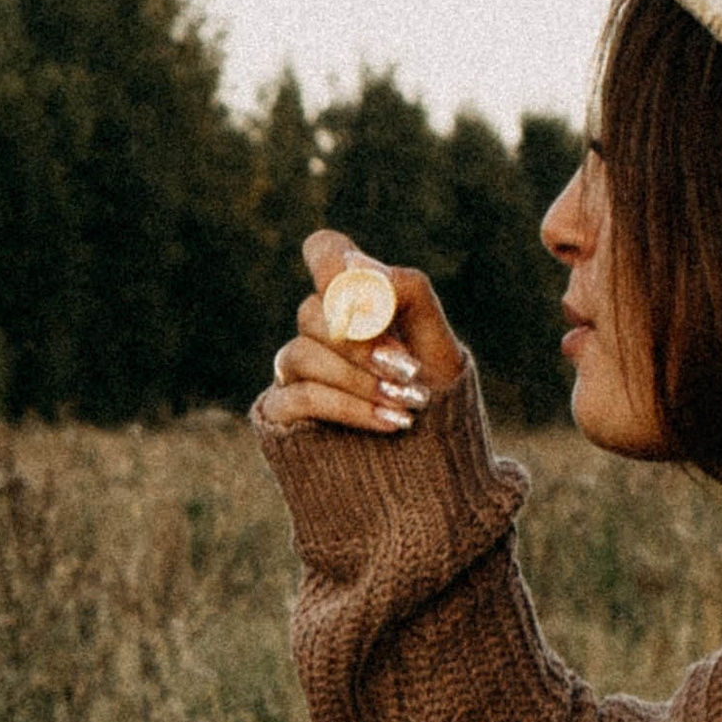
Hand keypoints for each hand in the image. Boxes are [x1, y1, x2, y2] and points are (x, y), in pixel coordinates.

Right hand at [262, 229, 466, 437]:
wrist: (431, 469)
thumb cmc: (436, 400)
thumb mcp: (437, 341)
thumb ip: (406, 292)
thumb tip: (355, 268)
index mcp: (356, 302)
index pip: (324, 253)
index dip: (331, 261)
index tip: (360, 291)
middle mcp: (321, 333)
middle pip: (312, 311)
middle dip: (361, 339)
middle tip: (406, 365)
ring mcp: (297, 373)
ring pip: (303, 354)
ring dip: (360, 378)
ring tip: (407, 401)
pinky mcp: (284, 414)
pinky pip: (300, 397)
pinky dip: (349, 407)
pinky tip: (390, 421)